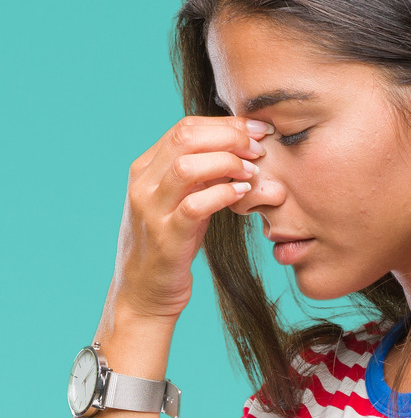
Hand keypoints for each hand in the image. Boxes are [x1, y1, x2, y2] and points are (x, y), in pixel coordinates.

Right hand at [110, 116, 272, 322]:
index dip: (227, 124)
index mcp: (146, 167)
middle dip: (230, 137)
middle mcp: (143, 184)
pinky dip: (223, 194)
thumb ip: (203, 171)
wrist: (144, 293)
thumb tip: (243, 144)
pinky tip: (242, 193)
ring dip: (227, 163)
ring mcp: (150, 210)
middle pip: (186, 138)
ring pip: (187, 167)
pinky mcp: (165, 237)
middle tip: (260, 148)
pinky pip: (194, 206)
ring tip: (252, 171)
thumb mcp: (183, 198)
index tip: (259, 130)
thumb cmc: (172, 241)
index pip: (186, 127)